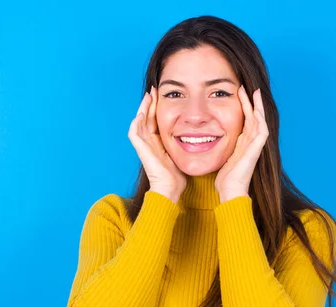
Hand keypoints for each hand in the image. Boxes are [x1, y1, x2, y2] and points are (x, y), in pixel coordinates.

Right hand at [128, 86, 186, 202]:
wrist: (170, 189)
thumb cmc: (178, 176)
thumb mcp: (183, 153)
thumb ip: (187, 143)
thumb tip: (201, 133)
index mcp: (158, 142)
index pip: (156, 119)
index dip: (158, 107)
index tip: (165, 94)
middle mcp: (149, 142)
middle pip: (146, 117)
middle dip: (150, 103)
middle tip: (155, 89)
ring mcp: (143, 145)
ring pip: (139, 121)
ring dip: (143, 108)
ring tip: (149, 95)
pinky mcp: (140, 150)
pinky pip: (134, 132)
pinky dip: (136, 121)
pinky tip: (141, 112)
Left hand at [215, 86, 269, 201]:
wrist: (231, 191)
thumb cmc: (224, 179)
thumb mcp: (221, 157)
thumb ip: (220, 147)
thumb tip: (206, 139)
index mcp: (243, 143)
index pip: (245, 120)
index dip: (243, 107)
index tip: (237, 93)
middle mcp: (251, 143)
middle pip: (253, 117)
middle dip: (250, 102)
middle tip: (246, 87)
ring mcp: (255, 146)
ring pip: (260, 121)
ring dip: (257, 106)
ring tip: (254, 92)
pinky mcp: (256, 151)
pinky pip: (261, 132)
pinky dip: (260, 120)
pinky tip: (257, 110)